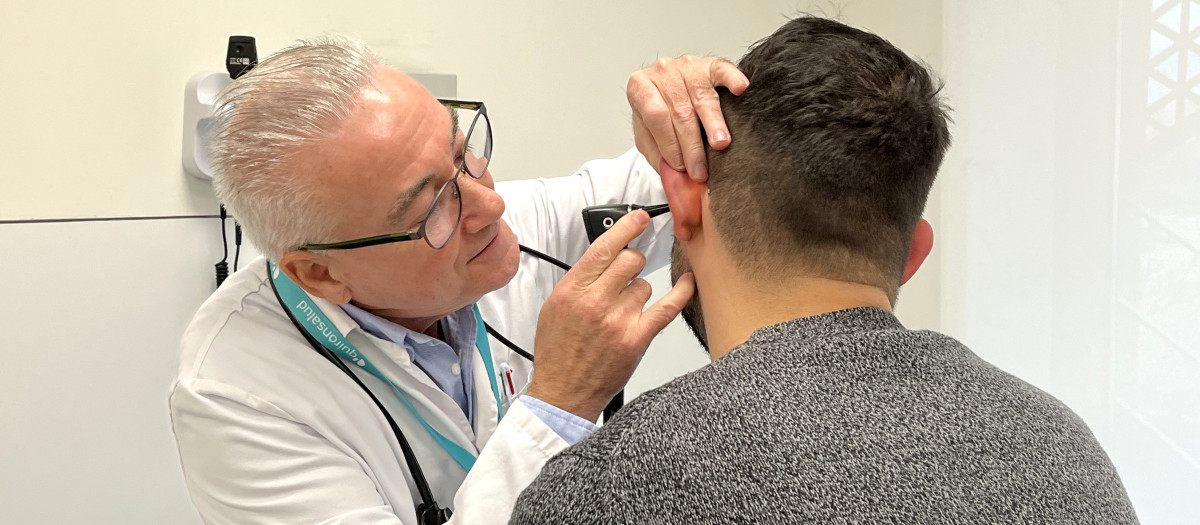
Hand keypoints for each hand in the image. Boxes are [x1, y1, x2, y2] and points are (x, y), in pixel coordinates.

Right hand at [527, 210, 695, 421]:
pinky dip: (682, 292)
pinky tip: (688, 282)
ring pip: (645, 284)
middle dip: (632, 263)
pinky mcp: (637, 339)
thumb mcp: (554, 307)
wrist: (564, 392)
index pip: (604, 248)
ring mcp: (618, 321)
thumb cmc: (558, 352)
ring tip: (622, 311)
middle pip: (630, 261)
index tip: (640, 218)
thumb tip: (606, 256)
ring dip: (638, 292)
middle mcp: (596, 302)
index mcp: (572, 291)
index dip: (626, 228)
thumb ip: (580, 280)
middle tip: (625, 276)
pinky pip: (668, 307)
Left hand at [627, 55, 748, 181]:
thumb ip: (657, 154)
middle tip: (700, 169)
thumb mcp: (647, 136)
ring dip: (713, 123)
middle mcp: (662, 71)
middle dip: (692, 144)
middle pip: (680, 110)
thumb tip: (676, 175)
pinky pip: (723, 71)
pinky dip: (732, 79)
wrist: (667, 91)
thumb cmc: (657, 115)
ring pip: (702, 97)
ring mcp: (687, 65)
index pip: (655, 116)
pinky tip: (740, 89)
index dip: (669, 142)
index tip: (680, 166)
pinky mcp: (710, 64)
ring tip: (720, 144)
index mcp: (640, 87)